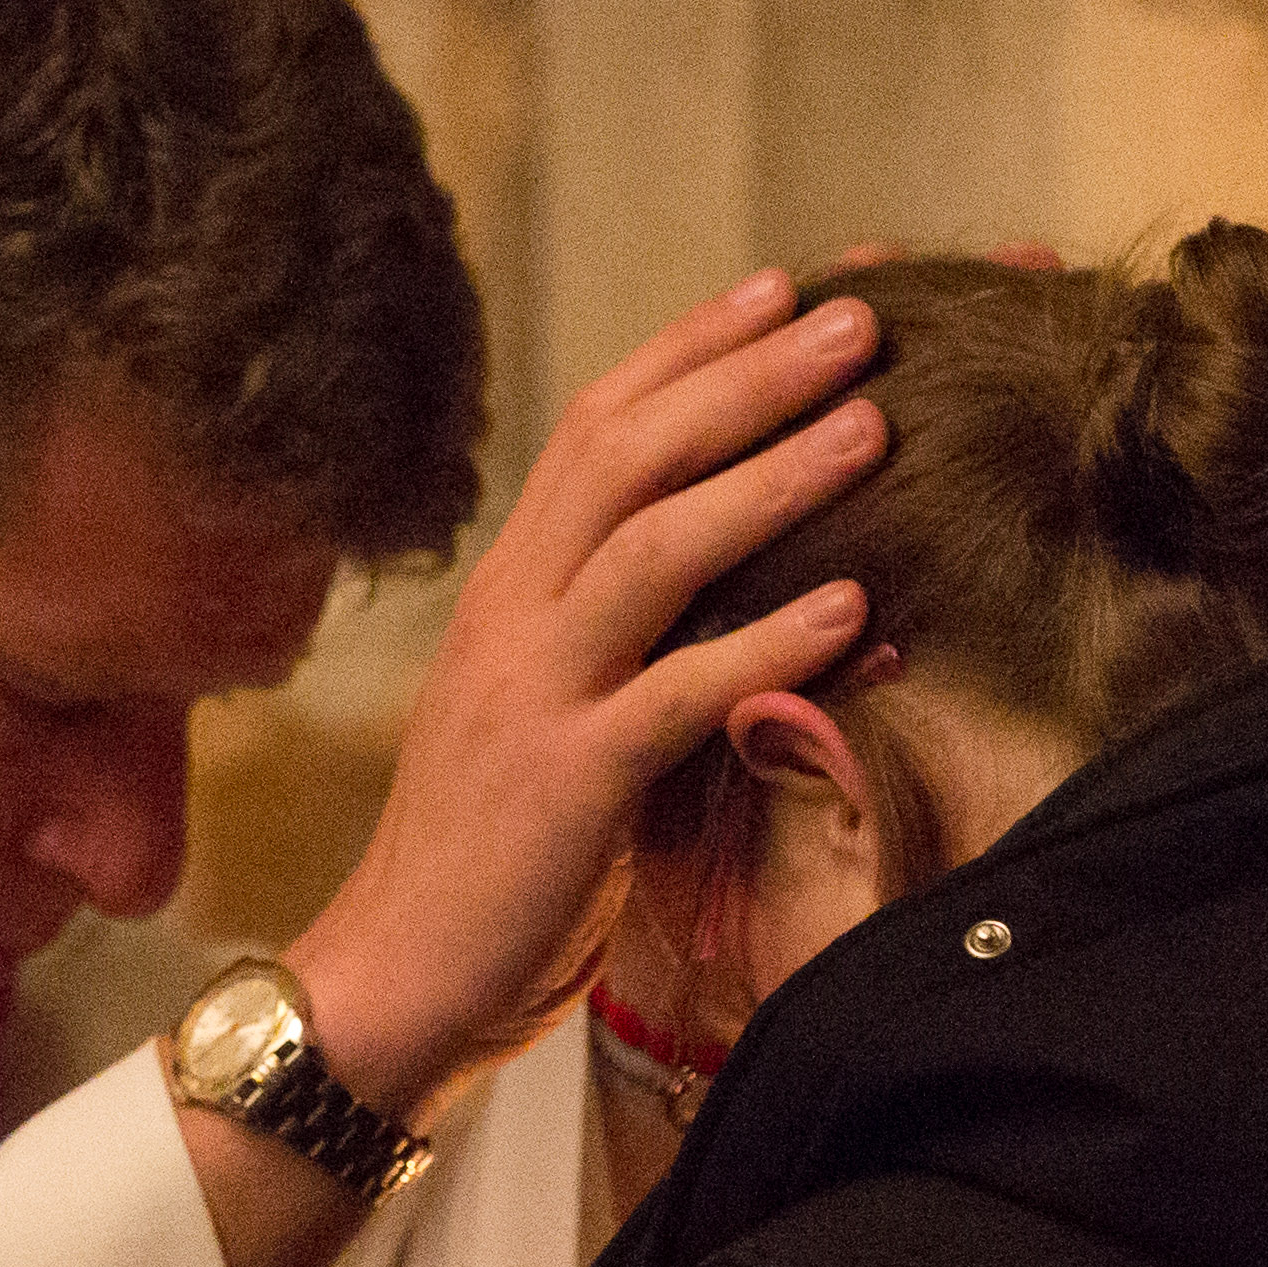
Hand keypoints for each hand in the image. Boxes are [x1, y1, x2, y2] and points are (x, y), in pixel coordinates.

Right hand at [287, 274, 886, 1113]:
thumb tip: (766, 591)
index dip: (693, 348)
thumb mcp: (560, 716)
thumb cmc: (495, 858)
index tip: (785, 288)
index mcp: (513, 589)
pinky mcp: (565, 780)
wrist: (393, 978)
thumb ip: (636, 644)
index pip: (599, 427)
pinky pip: (677, 692)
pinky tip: (854, 607)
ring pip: (652, 547)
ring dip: (770, 477)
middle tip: (859, 317)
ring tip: (874, 424)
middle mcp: (515, 614)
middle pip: (628, 454)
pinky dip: (768, 641)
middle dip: (747, 375)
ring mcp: (534, 691)